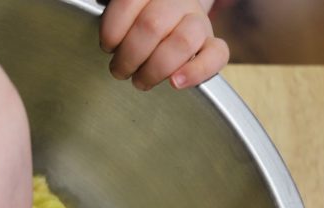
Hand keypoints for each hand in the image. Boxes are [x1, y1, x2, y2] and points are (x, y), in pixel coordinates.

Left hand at [100, 0, 228, 90]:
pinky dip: (195, 72)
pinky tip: (176, 83)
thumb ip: (117, 17)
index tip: (107, 46)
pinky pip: (216, 55)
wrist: (174, 20)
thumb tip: (106, 39)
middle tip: (120, 71)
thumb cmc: (141, 20)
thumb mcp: (126, 11)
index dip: (112, 30)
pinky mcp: (213, 44)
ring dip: (154, 69)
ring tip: (141, 81)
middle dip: (129, 56)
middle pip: (152, 26)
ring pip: (182, 42)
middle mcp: (178, 0)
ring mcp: (198, 21)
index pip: (128, 3)